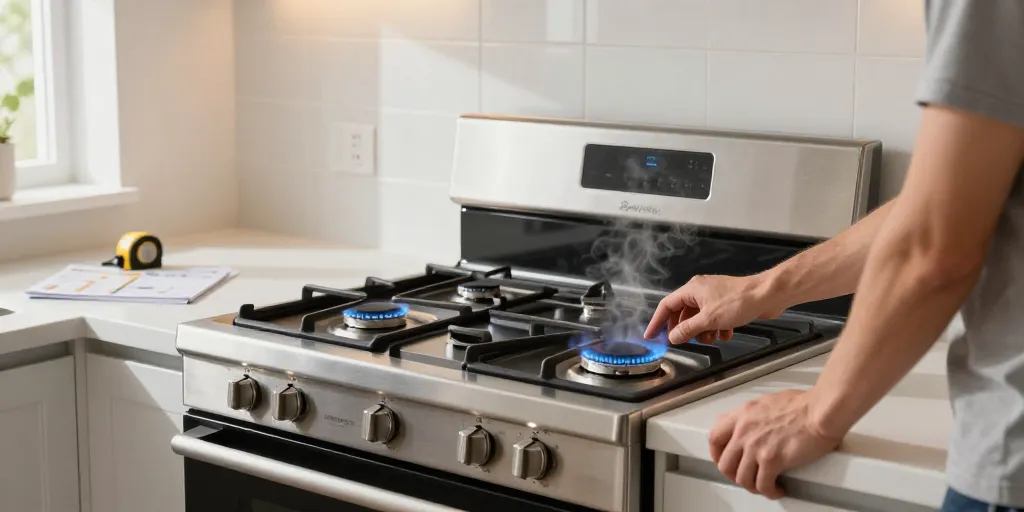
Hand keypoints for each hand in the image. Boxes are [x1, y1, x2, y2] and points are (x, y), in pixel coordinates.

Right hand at [644, 274, 782, 343]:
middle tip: (684, 341)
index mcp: (692, 290)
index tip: (651, 335)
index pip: (666, 306)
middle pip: (682, 313)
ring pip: (699, 318)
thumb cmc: (739, 301)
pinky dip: (716, 328)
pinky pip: (713, 318)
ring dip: (702, 331)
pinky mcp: (725, 303)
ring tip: (711, 338)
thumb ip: (687, 329)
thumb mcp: (708, 320)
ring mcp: (713, 297)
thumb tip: (672, 336)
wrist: (766, 295)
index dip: (657, 321)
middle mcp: (700, 291)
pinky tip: (725, 333)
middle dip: (684, 329)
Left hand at [709, 390, 841, 498]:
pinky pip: (762, 485)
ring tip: (764, 486)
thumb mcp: (767, 402)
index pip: (715, 438)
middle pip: (724, 463)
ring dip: (752, 486)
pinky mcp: (772, 459)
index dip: (717, 454)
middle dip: (734, 475)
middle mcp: (744, 430)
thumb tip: (750, 423)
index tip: (724, 460)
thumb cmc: (803, 404)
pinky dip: (769, 492)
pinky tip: (777, 490)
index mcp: (742, 415)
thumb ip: (753, 414)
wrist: (820, 411)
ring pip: (741, 478)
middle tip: (746, 478)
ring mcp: (756, 446)